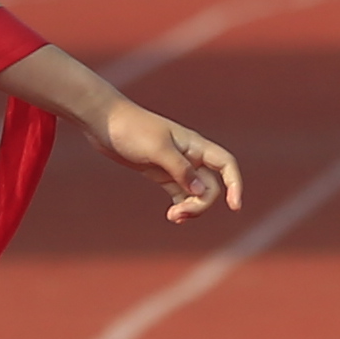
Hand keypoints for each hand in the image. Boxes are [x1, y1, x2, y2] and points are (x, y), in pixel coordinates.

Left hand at [98, 97, 241, 223]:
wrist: (104, 122)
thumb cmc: (132, 129)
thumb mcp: (157, 149)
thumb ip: (180, 170)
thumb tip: (201, 191)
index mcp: (194, 145)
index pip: (226, 164)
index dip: (235, 184)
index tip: (234, 206)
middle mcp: (189, 156)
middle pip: (210, 185)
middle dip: (200, 203)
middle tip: (178, 214)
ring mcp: (175, 166)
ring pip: (196, 192)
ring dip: (190, 208)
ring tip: (173, 216)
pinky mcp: (161, 173)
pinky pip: (180, 194)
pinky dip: (181, 205)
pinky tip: (171, 215)